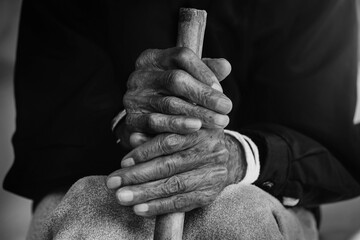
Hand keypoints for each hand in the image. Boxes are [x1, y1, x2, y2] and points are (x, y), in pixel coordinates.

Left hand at [106, 129, 245, 216]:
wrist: (227, 158)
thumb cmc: (194, 141)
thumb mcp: (180, 131)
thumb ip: (157, 134)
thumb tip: (133, 138)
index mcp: (201, 131)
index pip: (170, 141)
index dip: (145, 152)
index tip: (123, 162)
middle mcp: (210, 152)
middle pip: (170, 165)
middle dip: (138, 175)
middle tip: (113, 183)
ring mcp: (212, 174)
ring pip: (174, 186)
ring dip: (145, 194)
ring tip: (122, 197)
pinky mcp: (210, 194)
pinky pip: (182, 203)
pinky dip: (159, 207)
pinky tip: (140, 209)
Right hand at [119, 47, 231, 146]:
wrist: (143, 119)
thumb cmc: (170, 94)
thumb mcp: (186, 78)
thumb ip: (205, 71)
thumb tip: (226, 65)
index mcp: (153, 58)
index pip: (181, 55)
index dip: (203, 71)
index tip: (220, 88)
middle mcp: (140, 75)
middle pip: (176, 80)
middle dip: (204, 95)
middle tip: (227, 108)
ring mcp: (133, 97)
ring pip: (169, 103)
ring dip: (198, 113)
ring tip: (218, 121)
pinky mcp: (132, 119)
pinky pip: (156, 122)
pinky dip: (177, 125)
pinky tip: (196, 128)